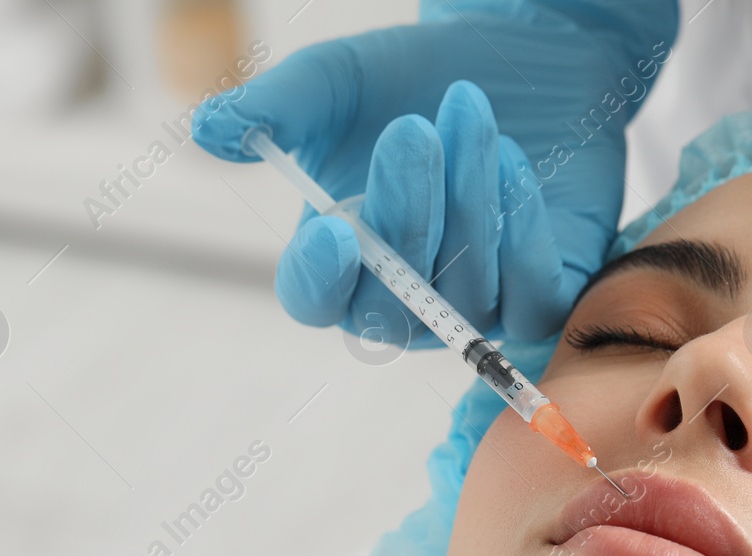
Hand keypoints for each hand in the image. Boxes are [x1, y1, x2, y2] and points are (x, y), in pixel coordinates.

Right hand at [192, 2, 676, 342]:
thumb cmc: (413, 78)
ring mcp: (477, 304)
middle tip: (411, 130)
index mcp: (341, 262)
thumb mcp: (336, 82)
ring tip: (468, 110)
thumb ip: (276, 109)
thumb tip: (208, 130)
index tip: (333, 229)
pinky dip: (520, 232)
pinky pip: (532, 299)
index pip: (317, 301)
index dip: (320, 279)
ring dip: (465, 200)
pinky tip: (510, 161)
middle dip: (403, 219)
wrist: (514, 54)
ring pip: (466, 294)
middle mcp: (406, 299)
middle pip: (392, 306)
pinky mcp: (543, 293)